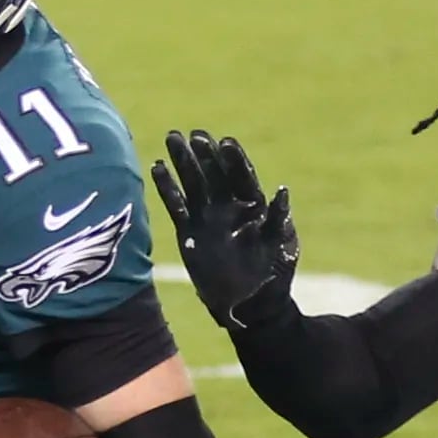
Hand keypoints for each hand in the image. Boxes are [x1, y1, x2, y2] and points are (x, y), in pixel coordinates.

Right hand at [152, 128, 298, 336]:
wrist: (251, 304)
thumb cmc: (272, 273)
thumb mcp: (281, 245)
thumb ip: (279, 218)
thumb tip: (281, 191)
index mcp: (253, 206)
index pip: (242, 176)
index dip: (234, 159)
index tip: (224, 142)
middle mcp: (229, 207)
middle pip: (215, 173)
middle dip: (204, 153)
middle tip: (193, 134)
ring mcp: (208, 218)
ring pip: (193, 183)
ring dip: (183, 161)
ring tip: (172, 137)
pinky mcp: (190, 232)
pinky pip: (176, 205)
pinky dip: (167, 187)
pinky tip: (157, 167)